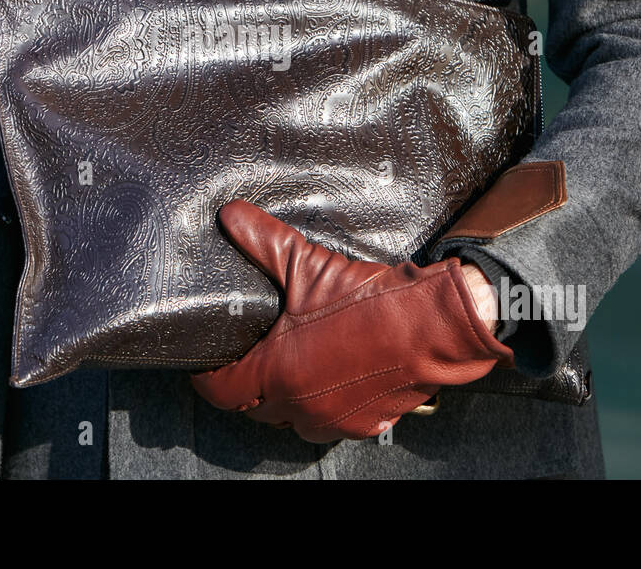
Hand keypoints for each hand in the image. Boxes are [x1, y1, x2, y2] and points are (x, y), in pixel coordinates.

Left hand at [192, 200, 513, 441]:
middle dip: (245, 388)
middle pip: (254, 409)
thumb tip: (231, 217)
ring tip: (285, 372)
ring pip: (292, 422)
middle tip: (246, 359)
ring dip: (282, 402)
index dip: (207, 376)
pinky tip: (327, 381)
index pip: (222, 390)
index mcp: (279, 372)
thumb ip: (265, 242)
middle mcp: (302, 404)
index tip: (205, 362)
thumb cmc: (373, 302)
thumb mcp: (310, 265)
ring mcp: (335, 418)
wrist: (435, 325)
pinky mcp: (365, 422)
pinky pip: (330, 423)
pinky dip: (321, 408)